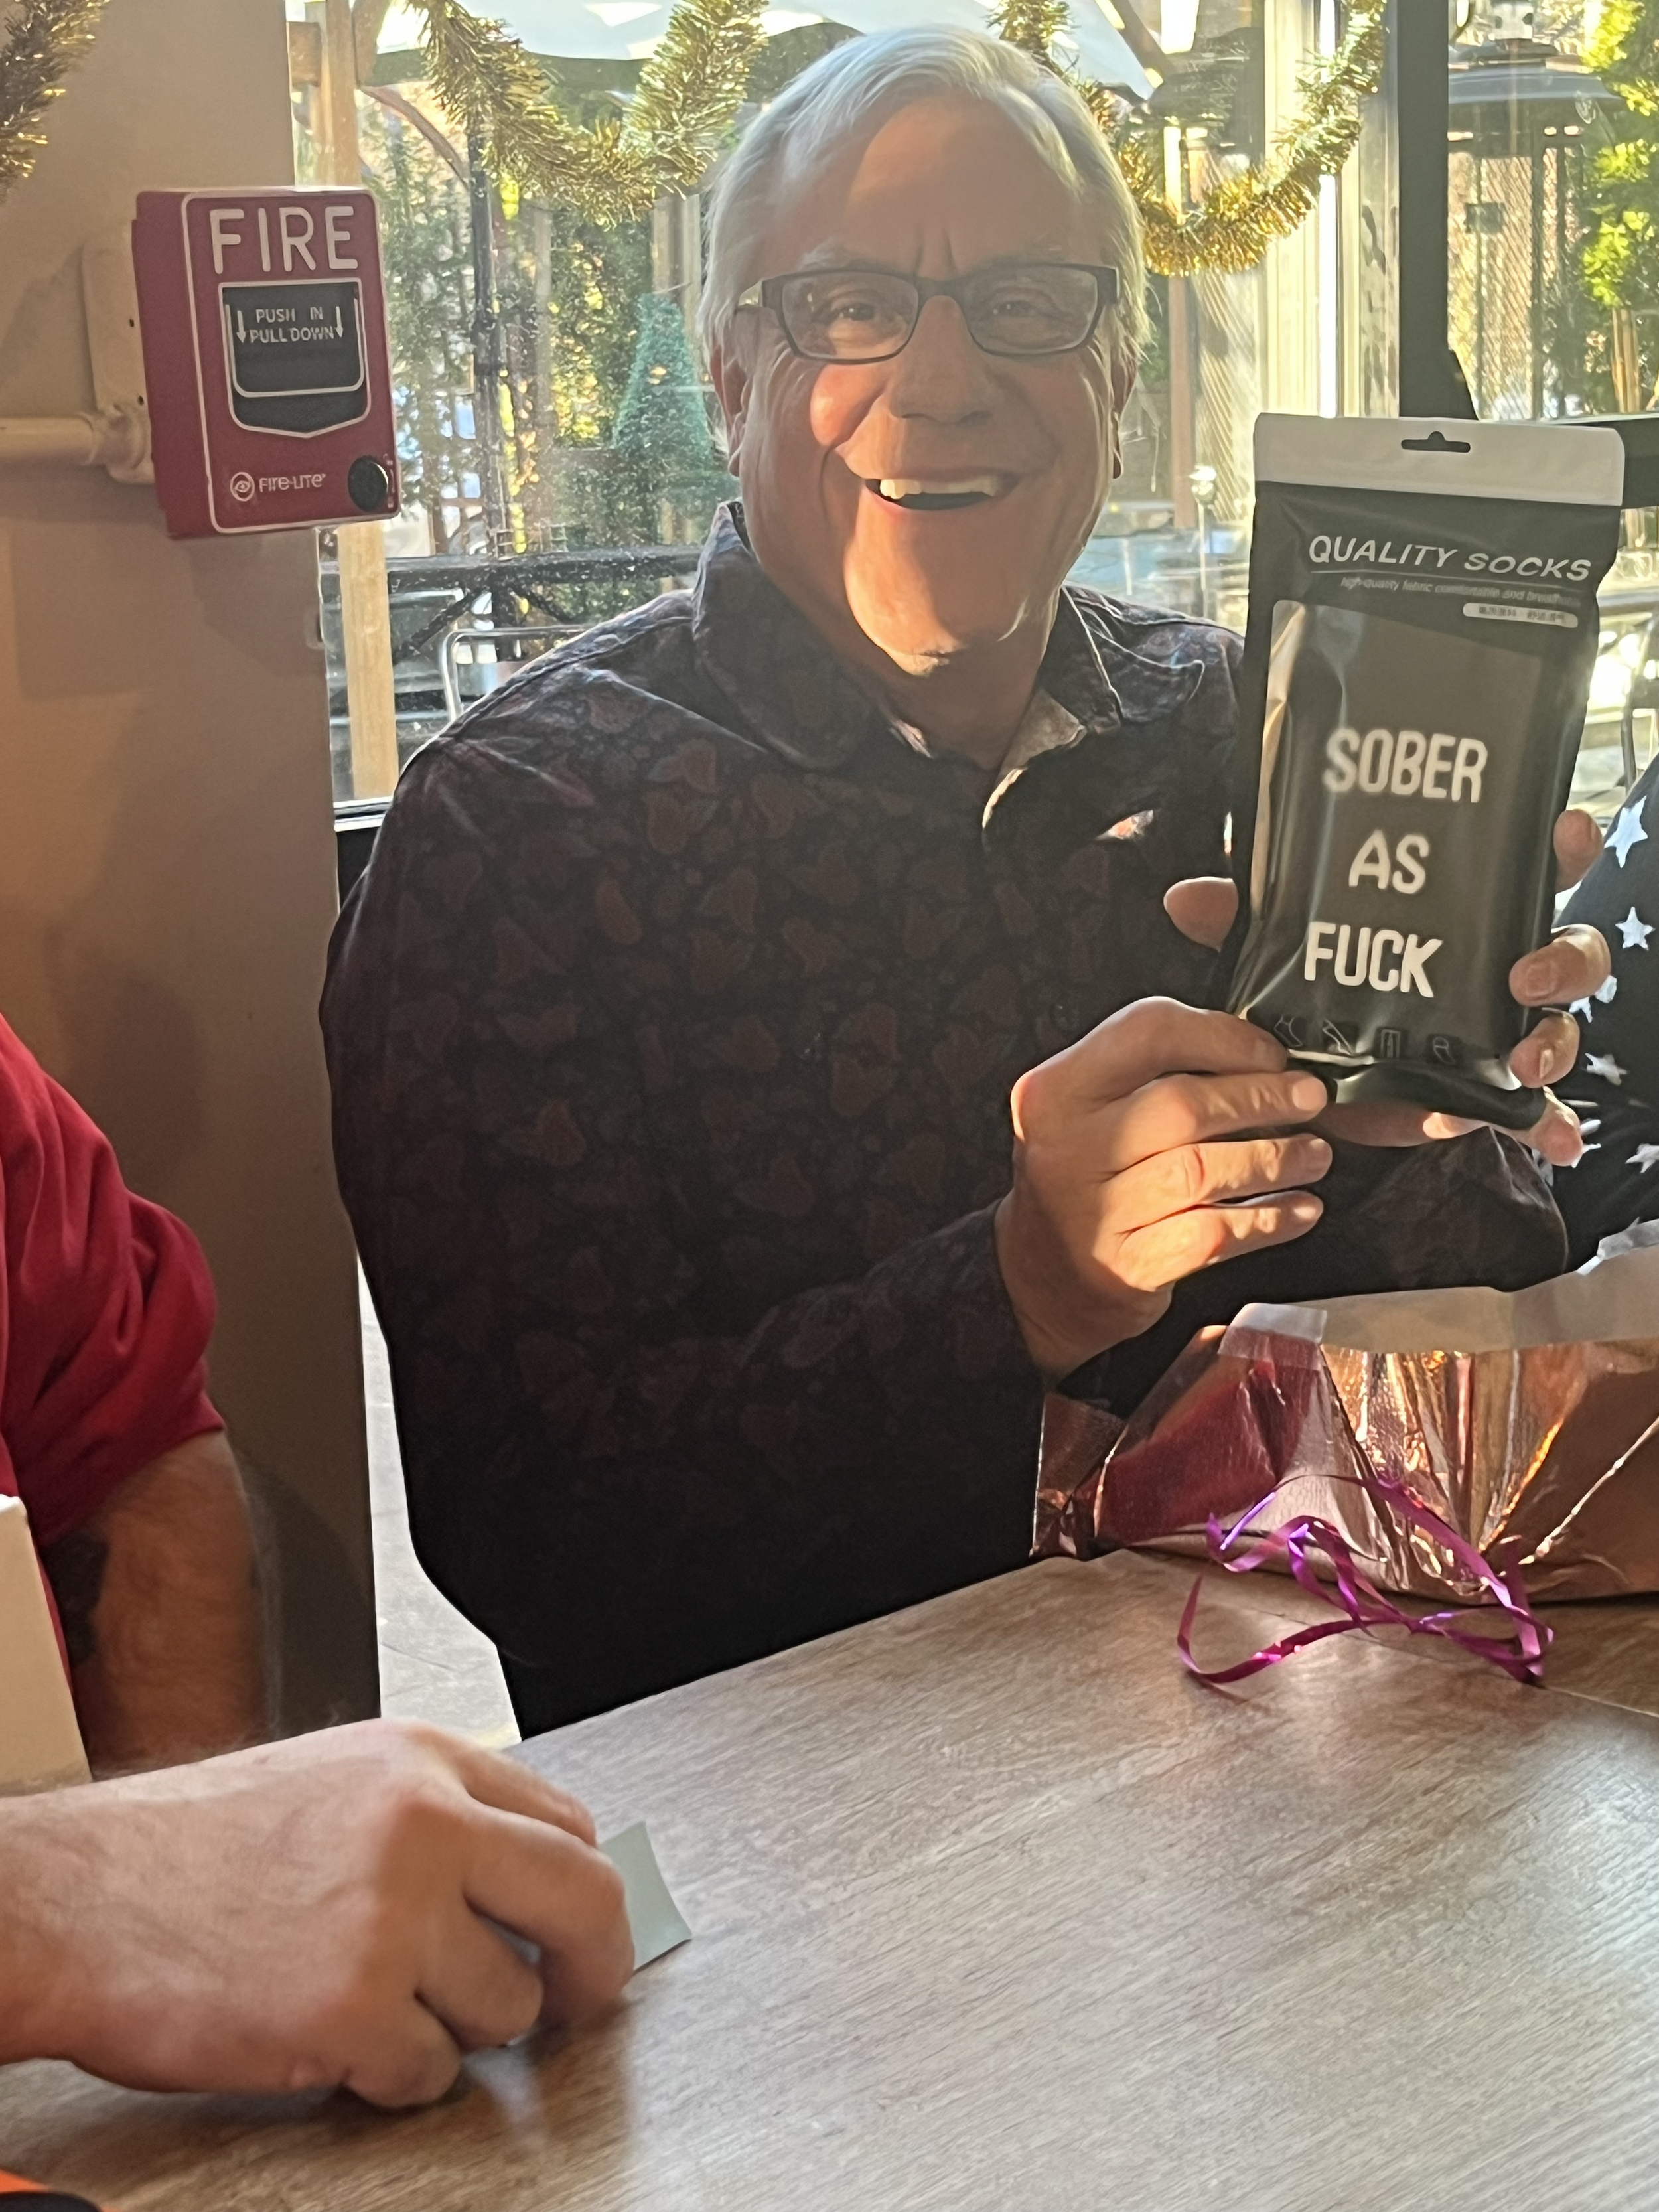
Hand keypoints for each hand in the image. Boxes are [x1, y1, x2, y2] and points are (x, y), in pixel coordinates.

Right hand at [0, 1719, 631, 2107]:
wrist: (78, 1899)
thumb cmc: (183, 1849)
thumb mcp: (334, 1782)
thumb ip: (434, 1816)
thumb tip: (522, 1876)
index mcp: (422, 1760)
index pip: (568, 1824)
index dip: (582, 1893)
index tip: (582, 1932)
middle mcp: (423, 1824)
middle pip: (583, 1899)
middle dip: (594, 1967)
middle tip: (580, 2000)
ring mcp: (393, 1916)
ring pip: (508, 2004)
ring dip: (462, 2030)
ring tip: (389, 2010)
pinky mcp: (354, 2007)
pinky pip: (431, 2071)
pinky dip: (396, 2077)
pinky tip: (344, 2043)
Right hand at [994, 998, 1329, 1379]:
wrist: (1040, 1280)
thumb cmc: (1080, 1182)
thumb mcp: (1082, 1111)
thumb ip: (1146, 1074)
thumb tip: (1253, 1057)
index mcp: (1056, 1091)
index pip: (1148, 1033)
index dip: (1223, 1037)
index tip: (1268, 1054)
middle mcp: (1068, 1148)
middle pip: (1183, 1105)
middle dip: (1262, 1098)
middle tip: (1308, 1099)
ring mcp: (1097, 1212)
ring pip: (1204, 1171)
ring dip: (1275, 1158)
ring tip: (1312, 1154)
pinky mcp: (1130, 1266)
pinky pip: (1216, 1234)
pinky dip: (1268, 1220)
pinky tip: (1298, 1210)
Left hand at [1164, 809, 1611, 1165]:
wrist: (1308, 1079)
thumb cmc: (1316, 987)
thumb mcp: (1276, 954)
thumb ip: (1245, 922)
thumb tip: (1189, 899)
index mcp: (1461, 917)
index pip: (1524, 870)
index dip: (1556, 849)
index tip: (1562, 836)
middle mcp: (1494, 972)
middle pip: (1563, 953)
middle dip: (1560, 961)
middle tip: (1524, 977)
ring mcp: (1499, 1037)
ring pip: (1556, 1030)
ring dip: (1551, 1044)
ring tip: (1524, 1062)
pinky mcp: (1485, 1097)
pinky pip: (1533, 1113)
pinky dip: (1549, 1126)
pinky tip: (1558, 1144)